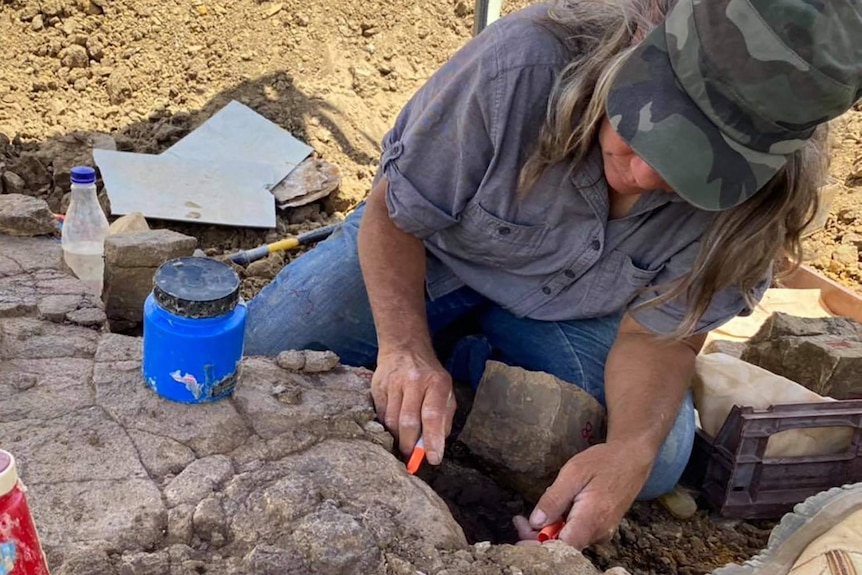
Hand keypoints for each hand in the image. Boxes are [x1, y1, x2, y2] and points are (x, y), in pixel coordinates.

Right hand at [370, 348, 455, 464]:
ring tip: (403, 443)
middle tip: (412, 458)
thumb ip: (444, 419)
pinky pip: (380, 415)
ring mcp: (393, 383)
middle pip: (408, 421)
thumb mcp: (446, 392)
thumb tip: (436, 446)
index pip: (433, 415)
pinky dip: (387, 427)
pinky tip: (393, 427)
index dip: (432, 440)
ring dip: (397, 438)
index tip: (433, 458)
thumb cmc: (429, 376)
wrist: (404, 348)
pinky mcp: (377, 386)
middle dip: (410, 445)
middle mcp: (414, 381)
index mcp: (436, 383)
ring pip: (391, 421)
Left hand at [514, 442, 651, 548]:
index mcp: (592, 519)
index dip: (538, 543)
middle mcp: (599, 532)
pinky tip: (555, 513)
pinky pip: (578, 535)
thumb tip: (535, 522)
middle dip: (538, 537)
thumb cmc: (603, 461)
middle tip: (519, 520)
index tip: (521, 529)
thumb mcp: (573, 473)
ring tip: (533, 515)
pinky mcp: (603, 529)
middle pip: (563, 546)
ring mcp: (603, 532)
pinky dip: (562, 528)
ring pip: (570, 541)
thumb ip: (554, 499)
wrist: (632, 458)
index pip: (561, 547)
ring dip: (549, 532)